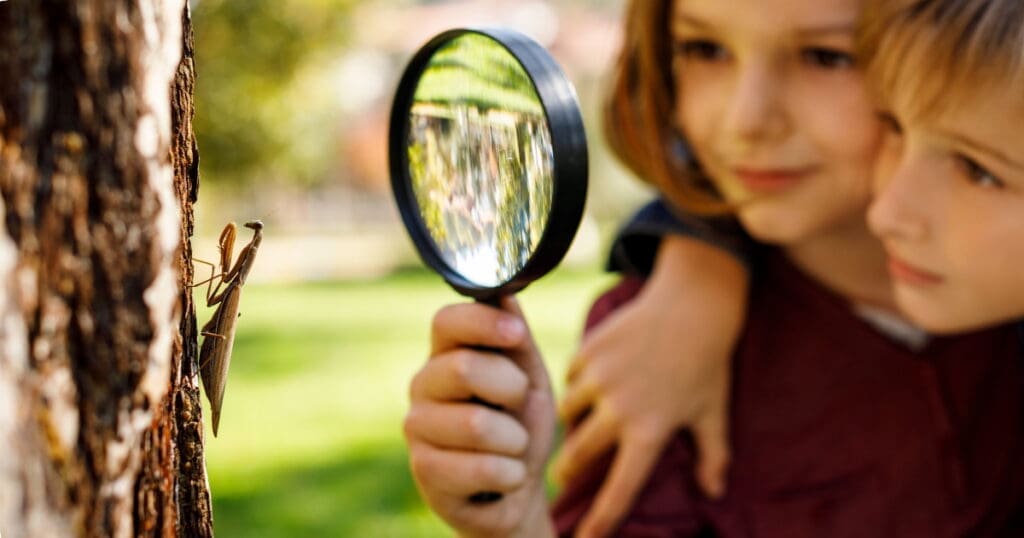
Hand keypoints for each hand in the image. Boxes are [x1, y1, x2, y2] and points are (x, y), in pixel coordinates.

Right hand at [404, 297, 556, 537]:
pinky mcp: (425, 471)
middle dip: (511, 389)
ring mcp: (417, 428)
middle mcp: (422, 385)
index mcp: (446, 354)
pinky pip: (481, 468)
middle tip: (517, 405)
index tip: (516, 336)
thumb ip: (516, 338)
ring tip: (513, 447)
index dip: (482, 323)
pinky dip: (511, 474)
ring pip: (475, 424)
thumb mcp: (529, 376)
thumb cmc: (520, 424)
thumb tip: (505, 291)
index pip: (445, 321)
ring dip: (515, 440)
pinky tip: (506, 475)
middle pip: (463, 368)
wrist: (516, 489)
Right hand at [554, 236, 746, 537]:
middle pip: (577, 454)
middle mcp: (620, 408)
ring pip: (566, 413)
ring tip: (582, 422)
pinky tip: (590, 383)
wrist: (693, 303)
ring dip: (572, 423)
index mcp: (650, 430)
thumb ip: (714, 454)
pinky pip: (569, 378)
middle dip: (568, 470)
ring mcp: (600, 377)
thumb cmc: (707, 363)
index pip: (620, 487)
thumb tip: (715, 492)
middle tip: (566, 474)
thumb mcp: (714, 411)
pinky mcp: (589, 350)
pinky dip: (576, 385)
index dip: (600, 519)